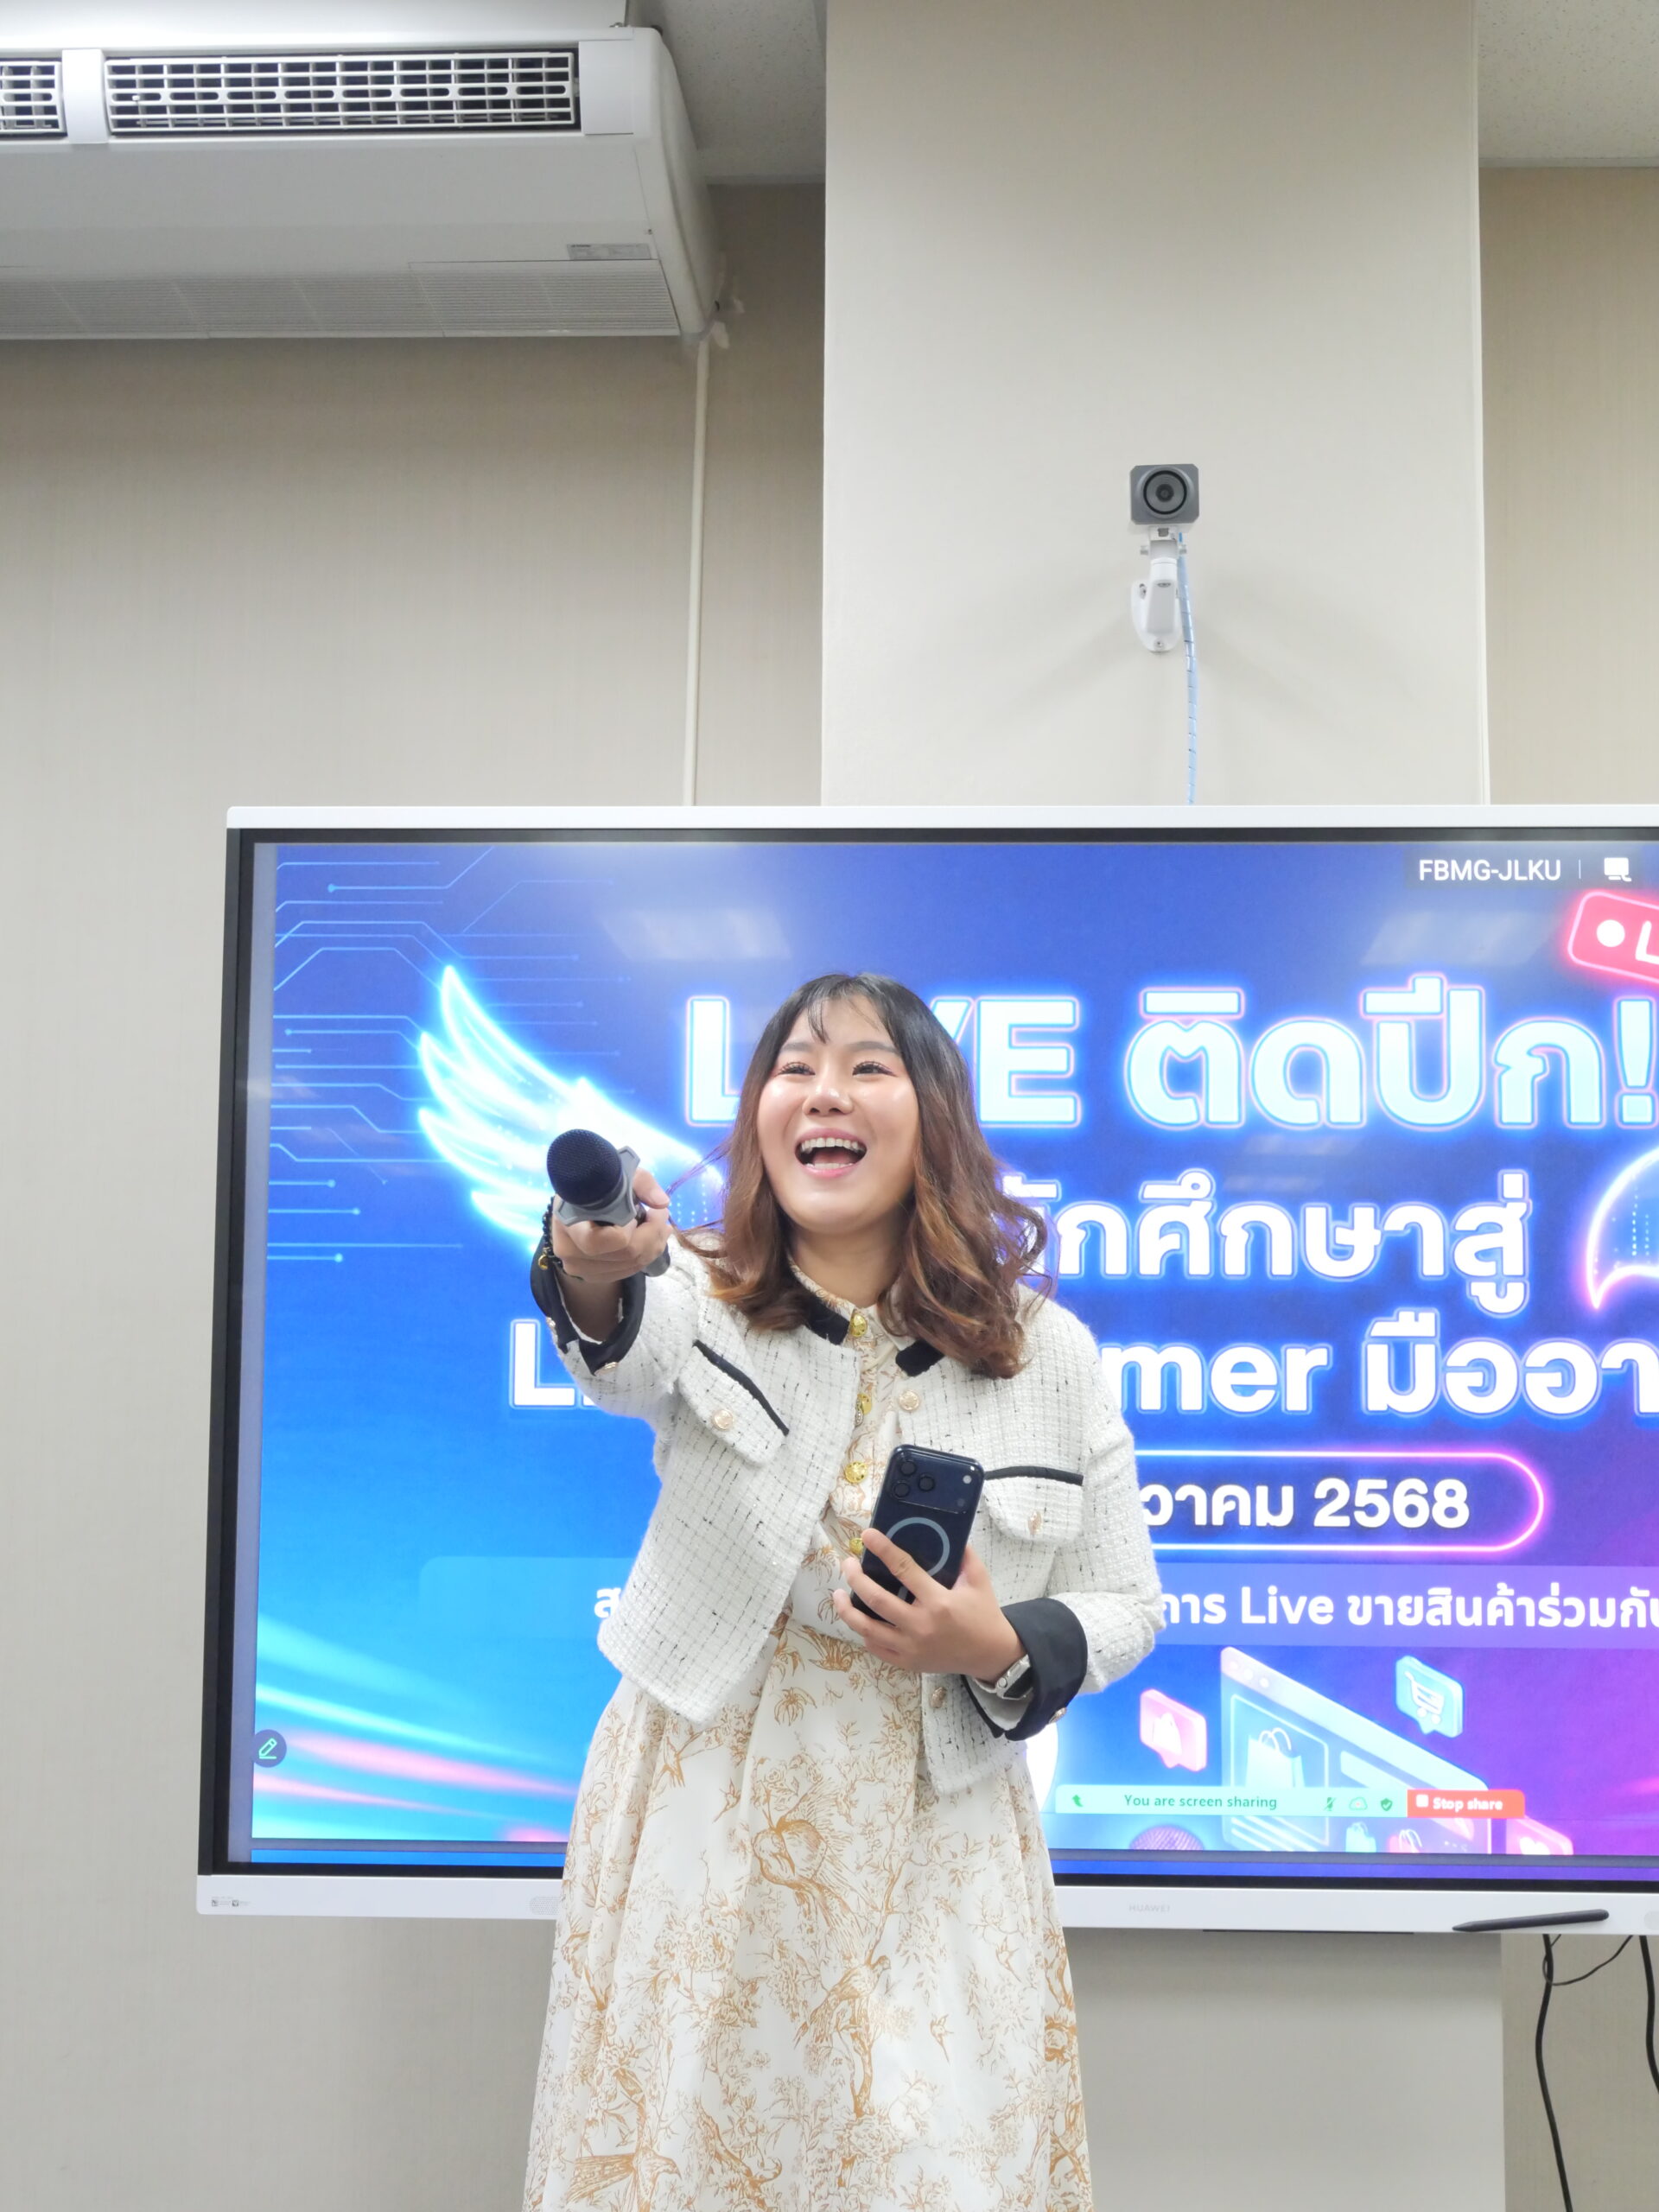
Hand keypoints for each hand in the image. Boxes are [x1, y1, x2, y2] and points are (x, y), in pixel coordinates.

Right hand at [550, 1166, 670, 1283]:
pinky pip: (626, 1272)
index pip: (598, 1242)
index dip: (626, 1230)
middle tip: (662, 1214)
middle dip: (652, 1234)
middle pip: (624, 1255)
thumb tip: (662, 1202)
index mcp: (568, 1223)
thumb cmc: (595, 1184)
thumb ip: (641, 1183)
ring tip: (660, 1225)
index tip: (639, 1209)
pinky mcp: (592, 1276)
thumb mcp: (617, 1173)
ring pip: (630, 1266)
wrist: (575, 1201)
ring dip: (653, 1246)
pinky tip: (649, 1239)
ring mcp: (579, 1268)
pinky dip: (644, 1257)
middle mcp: (569, 1251)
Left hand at [832, 1532, 1024, 1681]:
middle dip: (856, 1579)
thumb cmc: (983, 1614)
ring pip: (868, 1629)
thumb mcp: (979, 1580)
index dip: (884, 1550)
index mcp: (938, 1602)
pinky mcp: (908, 1662)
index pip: (904, 1570)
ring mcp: (911, 1648)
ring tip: (837, 1594)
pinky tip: (858, 1618)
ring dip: (847, 1610)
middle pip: (877, 1600)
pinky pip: (876, 1648)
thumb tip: (944, 1531)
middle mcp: (920, 1626)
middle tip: (847, 1564)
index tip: (867, 1536)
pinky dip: (863, 1632)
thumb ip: (964, 1555)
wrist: (990, 1655)